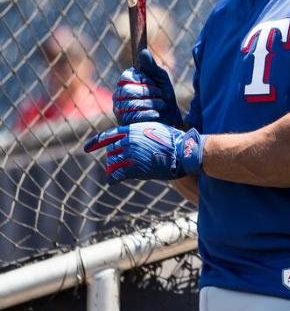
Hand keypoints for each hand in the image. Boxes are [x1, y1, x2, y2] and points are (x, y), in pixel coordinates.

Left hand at [84, 122, 203, 183]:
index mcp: (132, 129)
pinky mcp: (134, 168)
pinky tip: (112, 181)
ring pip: (112, 163)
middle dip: (113, 158)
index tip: (86, 148)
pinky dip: (112, 179)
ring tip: (116, 172)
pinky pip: (116, 175)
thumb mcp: (153, 128)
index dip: (95, 143)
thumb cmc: (172, 139)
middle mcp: (128, 141)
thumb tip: (132, 137)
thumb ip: (139, 133)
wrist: (181, 151)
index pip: (107, 136)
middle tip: (117, 163)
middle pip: (111, 152)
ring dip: (113, 168)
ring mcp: (130, 154)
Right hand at [112, 49, 182, 126]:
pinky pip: (133, 117)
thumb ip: (151, 66)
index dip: (143, 80)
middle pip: (128, 91)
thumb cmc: (164, 96)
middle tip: (161, 95)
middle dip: (149, 92)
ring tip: (161, 105)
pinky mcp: (124, 124)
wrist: (171, 119)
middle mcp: (118, 95)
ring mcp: (119, 110)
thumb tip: (143, 51)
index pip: (126, 77)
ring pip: (131, 104)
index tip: (154, 83)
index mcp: (125, 82)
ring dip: (152, 104)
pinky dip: (149, 114)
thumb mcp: (160, 79)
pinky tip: (156, 115)